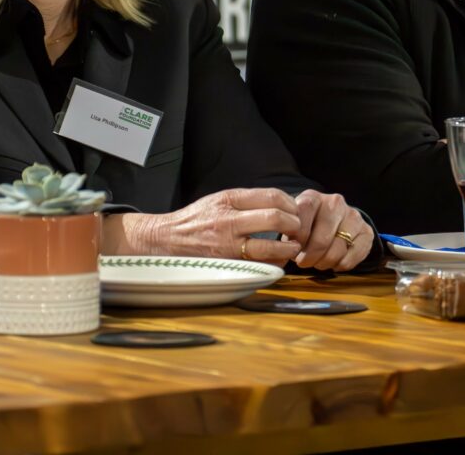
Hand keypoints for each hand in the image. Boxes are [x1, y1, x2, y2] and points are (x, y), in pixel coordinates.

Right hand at [104, 188, 303, 264]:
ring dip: (287, 248)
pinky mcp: (224, 265)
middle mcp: (229, 222)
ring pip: (268, 247)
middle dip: (294, 224)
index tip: (295, 210)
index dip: (291, 203)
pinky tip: (278, 260)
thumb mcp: (220, 198)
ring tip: (294, 246)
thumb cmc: (197, 218)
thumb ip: (248, 199)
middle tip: (299, 228)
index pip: (271, 197)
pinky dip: (272, 263)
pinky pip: (256, 266)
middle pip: (275, 218)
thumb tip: (281, 202)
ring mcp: (226, 246)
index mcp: (229, 200)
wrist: (165, 239)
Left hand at [291, 190, 374, 270]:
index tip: (293, 250)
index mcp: (313, 198)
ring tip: (318, 262)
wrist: (334, 220)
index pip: (302, 217)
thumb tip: (283, 254)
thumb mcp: (294, 224)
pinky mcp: (366, 231)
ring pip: (337, 250)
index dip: (296, 240)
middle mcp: (335, 203)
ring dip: (324, 263)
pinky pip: (352, 257)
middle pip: (322, 240)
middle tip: (303, 263)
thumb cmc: (308, 225)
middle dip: (309, 258)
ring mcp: (353, 216)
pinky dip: (340, 265)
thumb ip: (287, 235)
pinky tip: (333, 261)